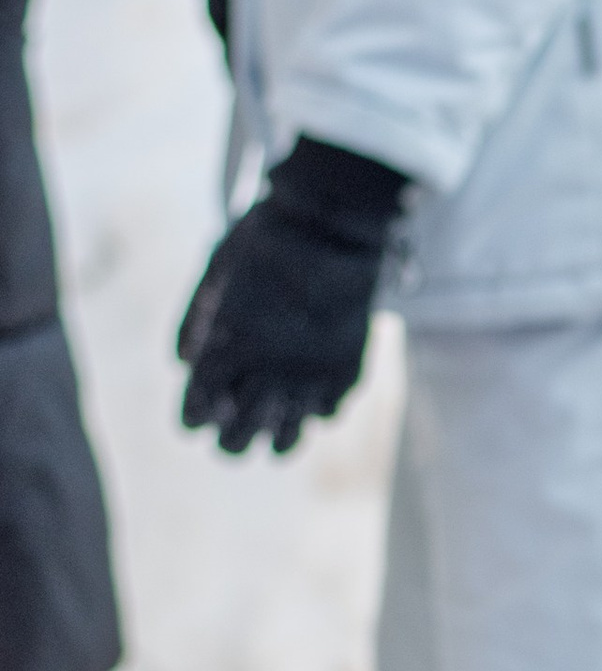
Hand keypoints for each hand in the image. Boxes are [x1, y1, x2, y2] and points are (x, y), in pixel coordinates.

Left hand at [178, 137, 410, 454]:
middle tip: (229, 442)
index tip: (193, 423)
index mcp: (227, 345)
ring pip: (290, 433)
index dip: (193, 418)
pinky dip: (319, 414)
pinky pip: (330, 410)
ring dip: (278, 442)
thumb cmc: (263, 240)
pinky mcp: (347, 367)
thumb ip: (194, 319)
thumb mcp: (214, 271)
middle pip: (241, 432)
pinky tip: (314, 411)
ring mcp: (311, 372)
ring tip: (274, 446)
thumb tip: (183, 363)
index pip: (200, 404)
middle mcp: (268, 369)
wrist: (332, 224)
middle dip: (230, 442)